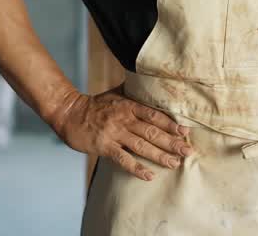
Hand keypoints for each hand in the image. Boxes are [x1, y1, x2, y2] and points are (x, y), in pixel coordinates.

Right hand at [50, 87, 193, 180]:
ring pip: (142, 146)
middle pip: (152, 131)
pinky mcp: (104, 146)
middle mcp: (124, 118)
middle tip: (188, 151)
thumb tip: (151, 81)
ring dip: (160, 155)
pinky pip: (123, 158)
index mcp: (129, 105)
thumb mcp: (116, 93)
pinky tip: (149, 176)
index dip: (171, 124)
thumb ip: (133, 91)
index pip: (154, 115)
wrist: (69, 113)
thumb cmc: (95, 104)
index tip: (186, 132)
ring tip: (174, 164)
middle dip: (172, 142)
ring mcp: (115, 133)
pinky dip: (137, 168)